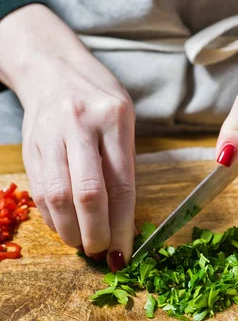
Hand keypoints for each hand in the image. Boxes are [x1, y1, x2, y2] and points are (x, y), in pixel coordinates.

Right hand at [0, 5, 135, 270]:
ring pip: (57, 196)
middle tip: (101, 252)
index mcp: (113, 117)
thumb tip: (124, 218)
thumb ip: (123, 162)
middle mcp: (79, 124)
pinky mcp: (30, 147)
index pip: (122, 182)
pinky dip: (51, 217)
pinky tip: (63, 226)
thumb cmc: (97, 95)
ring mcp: (50, 135)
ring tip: (82, 244)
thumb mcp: (124, 118)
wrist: (52, 69)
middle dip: (95, 232)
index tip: (125, 251)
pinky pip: (39, 191)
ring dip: (70, 230)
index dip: (123, 224)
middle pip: (87, 192)